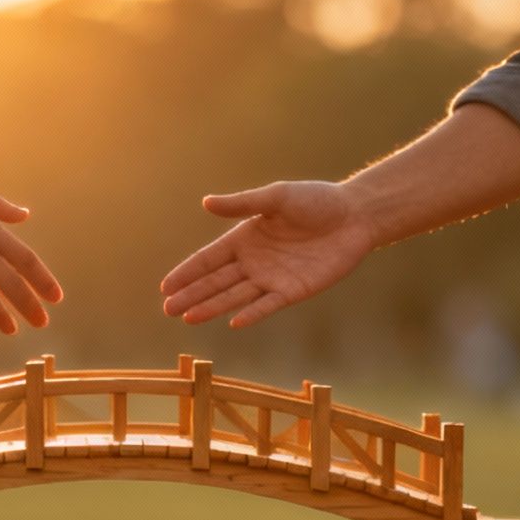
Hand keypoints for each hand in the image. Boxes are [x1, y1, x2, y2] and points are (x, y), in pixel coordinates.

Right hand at [159, 181, 374, 328]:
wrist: (354, 216)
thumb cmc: (316, 200)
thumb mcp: (276, 197)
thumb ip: (242, 204)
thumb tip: (206, 203)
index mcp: (245, 238)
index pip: (208, 259)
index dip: (187, 272)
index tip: (165, 287)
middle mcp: (254, 261)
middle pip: (216, 281)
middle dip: (192, 295)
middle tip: (168, 310)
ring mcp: (272, 278)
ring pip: (235, 296)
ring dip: (212, 307)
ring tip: (188, 318)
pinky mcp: (293, 291)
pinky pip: (267, 305)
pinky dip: (252, 313)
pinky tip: (233, 322)